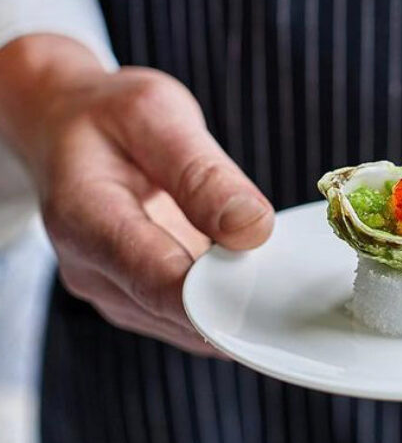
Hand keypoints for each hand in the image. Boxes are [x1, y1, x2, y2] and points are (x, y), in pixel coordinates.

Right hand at [0, 35, 273, 354]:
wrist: (64, 126)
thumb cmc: (108, 116)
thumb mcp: (155, 115)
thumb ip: (202, 173)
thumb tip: (253, 228)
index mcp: (86, 220)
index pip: (159, 282)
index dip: (221, 295)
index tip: (275, 286)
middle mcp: (92, 271)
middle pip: (178, 314)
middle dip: (239, 301)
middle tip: (294, 280)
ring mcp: (113, 291)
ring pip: (188, 327)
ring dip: (236, 305)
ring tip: (277, 271)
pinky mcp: (135, 298)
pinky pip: (189, 318)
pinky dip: (226, 301)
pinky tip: (255, 274)